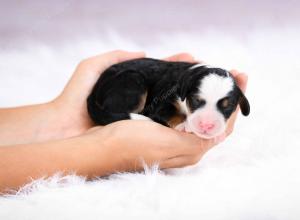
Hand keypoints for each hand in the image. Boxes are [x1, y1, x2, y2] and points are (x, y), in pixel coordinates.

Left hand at [51, 50, 197, 138]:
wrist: (63, 126)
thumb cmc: (75, 95)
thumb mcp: (93, 67)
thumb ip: (115, 57)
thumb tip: (144, 52)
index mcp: (130, 83)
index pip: (158, 70)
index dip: (174, 65)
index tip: (192, 60)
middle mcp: (138, 99)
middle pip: (167, 87)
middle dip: (186, 80)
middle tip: (206, 76)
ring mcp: (139, 116)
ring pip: (167, 105)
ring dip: (186, 100)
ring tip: (205, 92)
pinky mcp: (137, 131)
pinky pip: (160, 125)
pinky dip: (175, 121)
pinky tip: (191, 117)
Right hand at [82, 68, 247, 170]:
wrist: (100, 145)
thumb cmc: (130, 145)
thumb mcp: (167, 144)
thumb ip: (197, 141)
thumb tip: (220, 130)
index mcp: (191, 150)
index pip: (222, 125)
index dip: (233, 102)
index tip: (239, 77)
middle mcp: (184, 143)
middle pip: (212, 117)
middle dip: (221, 94)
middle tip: (226, 72)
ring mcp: (172, 134)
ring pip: (197, 111)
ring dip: (205, 92)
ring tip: (209, 72)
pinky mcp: (159, 125)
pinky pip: (181, 108)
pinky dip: (188, 94)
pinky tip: (187, 83)